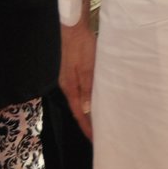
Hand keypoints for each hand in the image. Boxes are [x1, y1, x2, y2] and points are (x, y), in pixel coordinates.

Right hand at [59, 23, 96, 139]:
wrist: (72, 28)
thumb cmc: (81, 47)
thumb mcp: (87, 68)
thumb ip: (87, 88)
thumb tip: (87, 110)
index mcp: (70, 88)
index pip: (79, 113)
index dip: (87, 127)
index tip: (95, 140)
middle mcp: (67, 86)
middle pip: (78, 109)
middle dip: (87, 123)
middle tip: (100, 134)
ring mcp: (69, 79)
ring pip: (79, 101)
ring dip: (88, 111)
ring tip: (99, 121)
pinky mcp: (73, 72)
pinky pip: (80, 91)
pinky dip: (88, 100)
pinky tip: (95, 100)